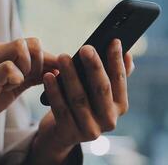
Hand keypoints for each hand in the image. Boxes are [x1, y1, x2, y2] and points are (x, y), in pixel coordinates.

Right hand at [0, 38, 56, 143]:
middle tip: (34, 80)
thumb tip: (55, 71)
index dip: (49, 59)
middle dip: (42, 62)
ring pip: (20, 47)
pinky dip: (17, 77)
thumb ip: (30, 76)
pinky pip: (8, 67)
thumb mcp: (11, 85)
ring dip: (29, 67)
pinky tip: (11, 87)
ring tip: (20, 83)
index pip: (32, 45)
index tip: (56, 74)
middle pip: (30, 42)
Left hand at [29, 39, 134, 164]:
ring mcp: (89, 129)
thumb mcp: (97, 93)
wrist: (60, 134)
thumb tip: (126, 53)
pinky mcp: (69, 133)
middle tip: (86, 48)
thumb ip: (112, 75)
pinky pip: (60, 108)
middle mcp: (109, 120)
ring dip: (70, 76)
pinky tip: (48, 76)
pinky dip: (54, 91)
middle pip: (101, 89)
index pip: (120, 80)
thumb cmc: (81, 105)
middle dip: (94, 67)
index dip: (117, 61)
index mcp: (119, 107)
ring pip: (79, 98)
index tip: (114, 41)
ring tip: (62, 57)